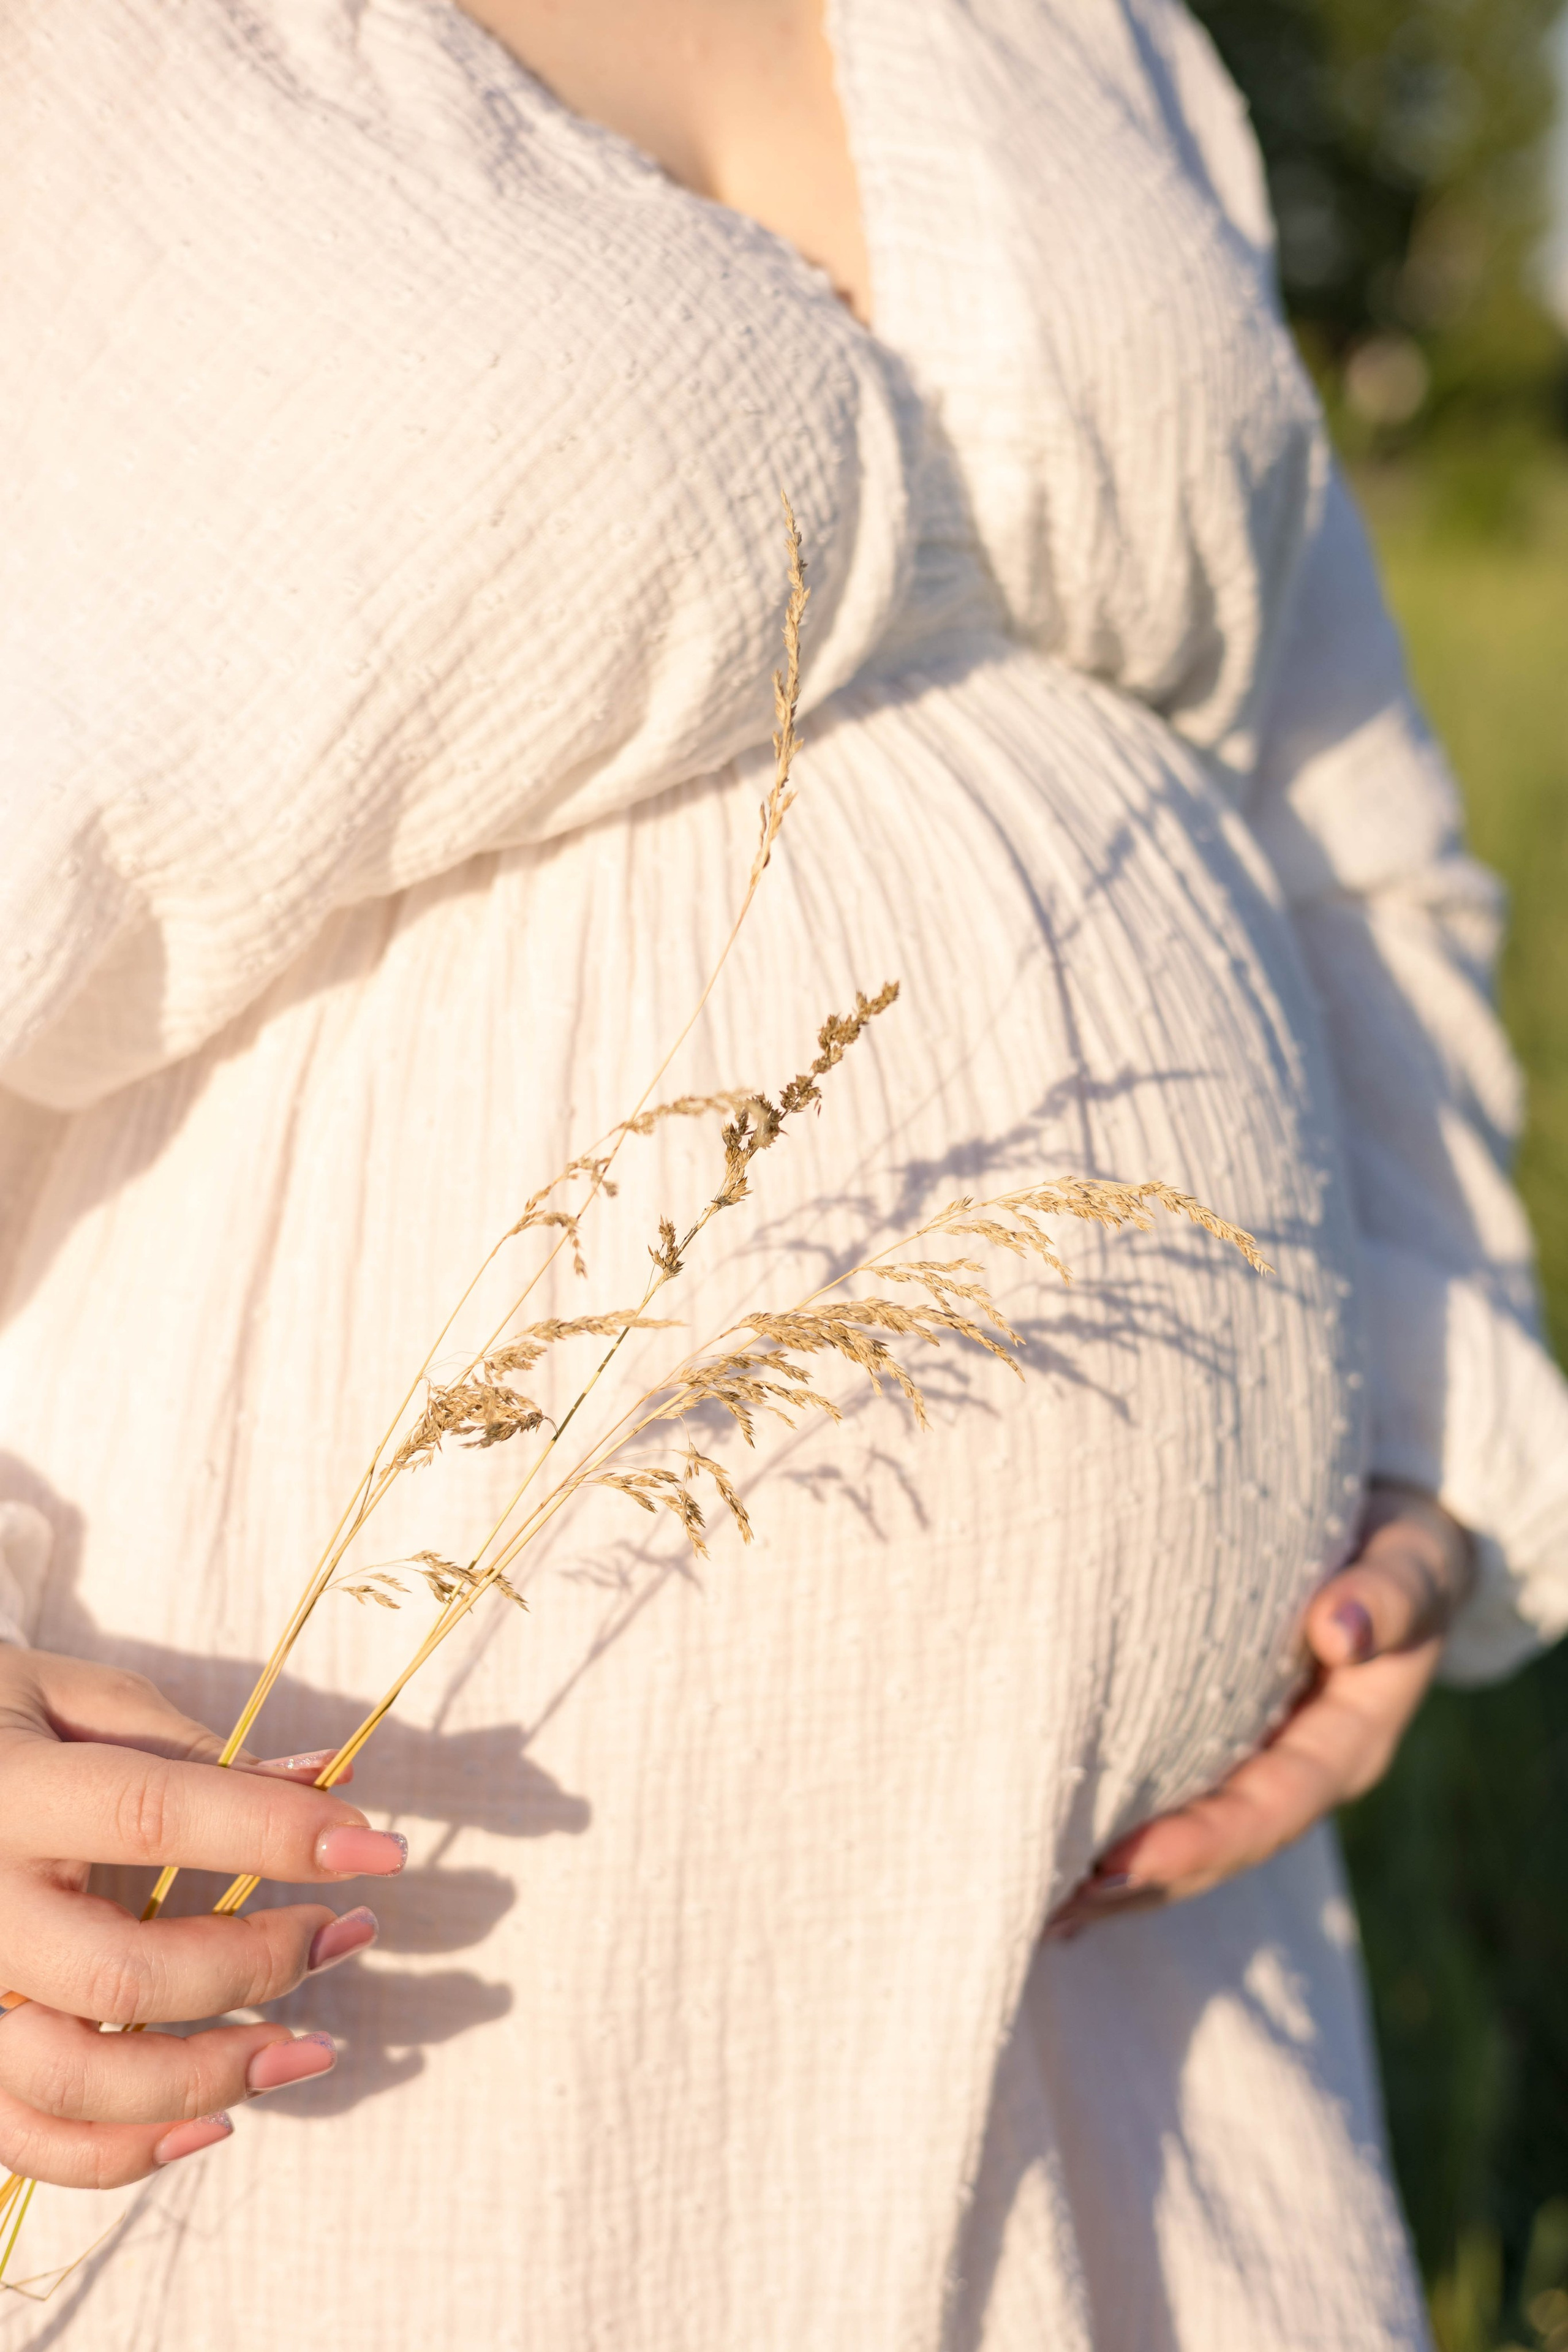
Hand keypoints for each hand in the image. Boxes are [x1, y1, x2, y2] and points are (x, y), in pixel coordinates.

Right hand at [0, 1646, 404, 2186]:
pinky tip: (220, 2122)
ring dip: (214, 2078)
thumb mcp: (71, 1695)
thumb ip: (190, 1746)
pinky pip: (30, 2141)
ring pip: (79, 2080)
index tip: (380, 1847)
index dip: (278, 1834)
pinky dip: (130, 2154)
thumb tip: (324, 1775)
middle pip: (125, 1972)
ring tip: (314, 2048)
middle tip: (348, 1934)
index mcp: (11, 1793)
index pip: (158, 1816)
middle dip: (260, 1963)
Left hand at [1046, 1481, 1473, 1937]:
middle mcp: (1299, 1773)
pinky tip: (1051, 1862)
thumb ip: (1388, 1597)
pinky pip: (1171, 1798)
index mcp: (1347, 1745)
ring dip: (1116, 1876)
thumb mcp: (1411, 1566)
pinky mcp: (1222, 1742)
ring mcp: (1260, 1765)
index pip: (1268, 1810)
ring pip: (1188, 1837)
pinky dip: (1117, 1832)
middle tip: (1044, 1902)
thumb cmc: (1399, 1553)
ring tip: (1033, 1903)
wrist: (1398, 1553)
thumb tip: (1339, 1630)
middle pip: (1217, 1847)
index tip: (1117, 1866)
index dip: (1197, 1845)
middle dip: (1137, 1883)